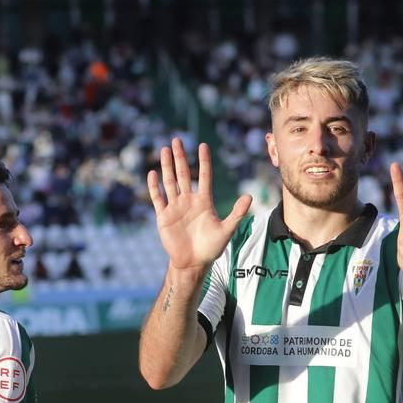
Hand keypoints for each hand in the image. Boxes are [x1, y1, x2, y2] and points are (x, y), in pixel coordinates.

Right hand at [147, 138, 252, 271]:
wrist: (193, 263)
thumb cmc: (211, 248)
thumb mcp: (227, 230)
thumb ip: (237, 213)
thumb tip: (249, 196)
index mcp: (204, 201)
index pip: (204, 176)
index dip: (204, 161)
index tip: (203, 145)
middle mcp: (189, 200)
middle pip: (184, 174)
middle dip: (180, 157)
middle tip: (177, 140)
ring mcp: (175, 207)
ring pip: (170, 182)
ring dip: (167, 166)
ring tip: (164, 149)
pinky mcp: (164, 216)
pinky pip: (157, 198)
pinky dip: (154, 187)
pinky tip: (152, 173)